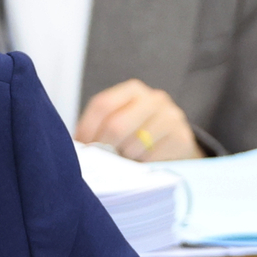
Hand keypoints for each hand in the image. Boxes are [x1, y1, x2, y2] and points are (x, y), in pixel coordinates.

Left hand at [75, 80, 201, 161]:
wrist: (176, 148)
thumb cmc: (137, 137)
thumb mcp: (118, 125)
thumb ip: (97, 130)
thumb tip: (75, 146)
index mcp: (133, 90)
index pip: (102, 105)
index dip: (87, 129)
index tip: (82, 148)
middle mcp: (154, 99)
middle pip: (116, 125)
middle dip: (104, 148)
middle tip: (101, 161)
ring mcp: (171, 117)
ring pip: (133, 145)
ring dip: (124, 160)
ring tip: (125, 162)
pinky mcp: (181, 138)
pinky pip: (151, 158)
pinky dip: (142, 166)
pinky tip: (142, 165)